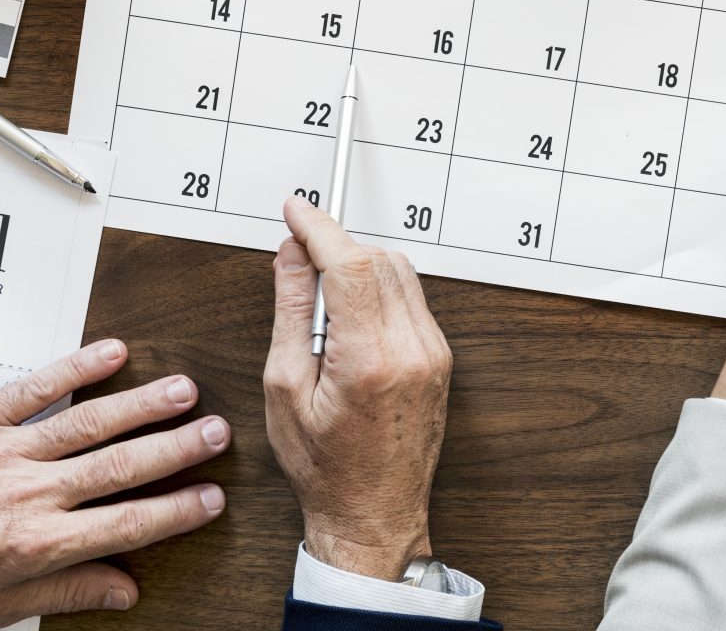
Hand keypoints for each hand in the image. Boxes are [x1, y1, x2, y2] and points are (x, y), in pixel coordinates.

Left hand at [0, 339, 229, 621]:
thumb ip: (66, 594)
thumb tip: (122, 590)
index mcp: (36, 544)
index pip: (127, 524)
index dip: (176, 510)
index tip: (210, 498)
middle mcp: (27, 494)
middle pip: (121, 466)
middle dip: (177, 448)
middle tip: (217, 432)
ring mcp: (3, 452)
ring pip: (90, 422)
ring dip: (143, 404)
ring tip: (184, 391)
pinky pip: (36, 388)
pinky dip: (77, 368)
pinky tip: (112, 353)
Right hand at [264, 197, 452, 580]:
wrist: (374, 515)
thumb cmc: (324, 466)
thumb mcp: (285, 387)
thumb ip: (290, 311)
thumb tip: (292, 255)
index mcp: (370, 358)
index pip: (349, 262)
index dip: (318, 226)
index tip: (295, 210)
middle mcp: (413, 349)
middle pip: (378, 259)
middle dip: (336, 248)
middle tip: (298, 266)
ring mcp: (433, 353)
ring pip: (399, 272)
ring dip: (358, 268)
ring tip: (322, 310)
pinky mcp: (441, 358)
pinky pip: (410, 298)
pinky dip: (378, 291)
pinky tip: (350, 323)